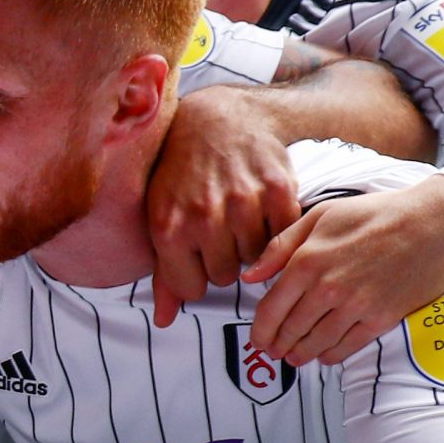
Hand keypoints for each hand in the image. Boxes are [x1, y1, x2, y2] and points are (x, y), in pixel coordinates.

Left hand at [145, 87, 304, 326]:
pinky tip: (261, 209)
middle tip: (220, 229)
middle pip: (225, 276)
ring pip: (255, 260)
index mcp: (169, 229)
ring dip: (249, 245)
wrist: (218, 120)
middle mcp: (205, 217)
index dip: (197, 274)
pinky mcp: (277, 189)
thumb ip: (164, 274)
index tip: (198, 251)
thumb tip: (163, 322)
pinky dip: (275, 228)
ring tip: (239, 218)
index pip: (193, 289)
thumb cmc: (182, 174)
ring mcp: (242, 203)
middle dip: (223, 259)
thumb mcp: (160, 218)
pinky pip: (282, 235)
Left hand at [241, 176, 443, 365]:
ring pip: (316, 343)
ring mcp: (355, 307)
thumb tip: (251, 275)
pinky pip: (346, 347)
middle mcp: (327, 288)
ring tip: (295, 357)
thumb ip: (281, 246)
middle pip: (290, 330)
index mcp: (307, 261)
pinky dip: (331, 355)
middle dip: (278, 345)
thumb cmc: (376, 214)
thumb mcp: (321, 215)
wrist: (434, 223)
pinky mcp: (381, 319)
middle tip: (273, 351)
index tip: (257, 339)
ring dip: (301, 354)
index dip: (260, 330)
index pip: (271, 308)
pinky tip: (325, 355)